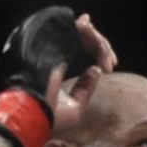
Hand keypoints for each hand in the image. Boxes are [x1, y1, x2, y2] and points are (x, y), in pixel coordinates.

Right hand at [47, 14, 117, 131]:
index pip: (80, 48)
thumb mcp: (75, 105)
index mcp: (58, 64)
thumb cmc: (50, 117)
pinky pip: (77, 30)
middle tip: (112, 63)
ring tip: (108, 61)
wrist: (34, 115)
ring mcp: (52, 45)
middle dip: (102, 47)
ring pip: (82, 31)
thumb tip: (96, 69)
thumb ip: (86, 87)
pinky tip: (101, 51)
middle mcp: (54, 51)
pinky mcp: (52, 40)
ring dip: (100, 44)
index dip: (97, 51)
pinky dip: (92, 37)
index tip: (110, 66)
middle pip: (83, 37)